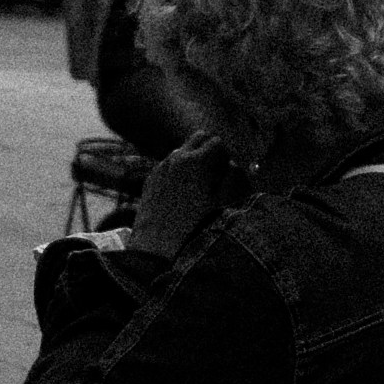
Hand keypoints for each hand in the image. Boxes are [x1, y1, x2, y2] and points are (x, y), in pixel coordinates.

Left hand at [125, 136, 235, 258]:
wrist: (156, 246)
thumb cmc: (194, 227)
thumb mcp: (221, 204)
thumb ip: (231, 179)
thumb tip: (233, 164)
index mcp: (196, 162)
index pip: (217, 142)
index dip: (226, 154)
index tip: (228, 170)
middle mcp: (176, 158)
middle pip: (198, 137)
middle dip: (210, 148)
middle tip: (217, 169)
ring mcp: (161, 167)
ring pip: (182, 150)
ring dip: (193, 158)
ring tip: (200, 183)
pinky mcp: (151, 179)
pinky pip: (168, 164)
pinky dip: (178, 170)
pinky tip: (182, 192)